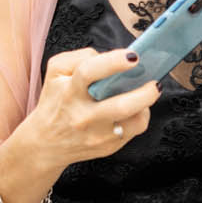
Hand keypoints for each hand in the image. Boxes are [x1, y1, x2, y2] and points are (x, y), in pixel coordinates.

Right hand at [20, 47, 160, 166]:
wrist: (46, 142)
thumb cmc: (56, 100)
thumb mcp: (55, 73)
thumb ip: (78, 57)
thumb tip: (110, 56)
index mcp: (69, 91)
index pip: (89, 72)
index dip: (114, 62)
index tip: (133, 56)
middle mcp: (83, 115)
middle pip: (120, 105)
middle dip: (145, 93)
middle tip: (155, 82)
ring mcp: (97, 134)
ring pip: (133, 121)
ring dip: (147, 104)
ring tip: (150, 91)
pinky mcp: (108, 146)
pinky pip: (135, 130)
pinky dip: (141, 115)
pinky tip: (138, 107)